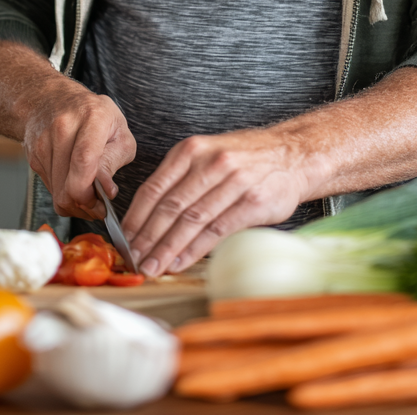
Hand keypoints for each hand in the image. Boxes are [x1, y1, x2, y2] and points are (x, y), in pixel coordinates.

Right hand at [23, 81, 137, 219]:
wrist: (51, 99)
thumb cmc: (93, 114)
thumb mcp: (119, 129)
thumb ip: (115, 160)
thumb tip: (107, 190)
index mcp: (92, 116)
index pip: (84, 159)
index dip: (89, 190)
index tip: (100, 202)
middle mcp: (63, 128)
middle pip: (67, 185)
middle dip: (84, 205)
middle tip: (98, 207)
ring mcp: (44, 142)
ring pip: (57, 193)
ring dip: (74, 203)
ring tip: (90, 195)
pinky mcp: (33, 156)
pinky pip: (50, 188)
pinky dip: (63, 193)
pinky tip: (74, 183)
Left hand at [121, 127, 313, 276]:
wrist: (293, 155)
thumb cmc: (246, 158)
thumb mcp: (209, 154)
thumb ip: (182, 179)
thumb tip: (148, 218)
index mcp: (192, 150)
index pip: (154, 188)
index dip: (136, 218)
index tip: (124, 240)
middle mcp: (210, 163)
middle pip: (169, 207)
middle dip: (147, 239)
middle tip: (134, 260)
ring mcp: (232, 182)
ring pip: (190, 221)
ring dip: (167, 249)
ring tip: (153, 267)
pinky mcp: (251, 202)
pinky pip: (215, 230)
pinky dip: (194, 250)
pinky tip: (180, 262)